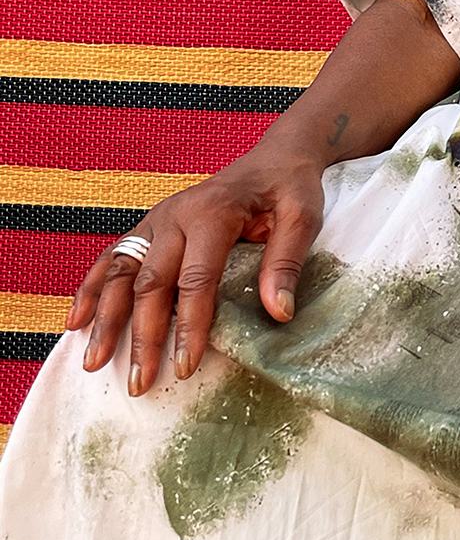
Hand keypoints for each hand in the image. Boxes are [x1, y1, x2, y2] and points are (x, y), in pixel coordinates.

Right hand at [64, 149, 325, 394]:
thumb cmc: (290, 188)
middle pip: (150, 283)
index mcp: (212, 214)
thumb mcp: (303, 217)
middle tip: (140, 383)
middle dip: (142, 336)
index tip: (185, 367)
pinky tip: (76, 322)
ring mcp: (156, 220)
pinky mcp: (149, 226)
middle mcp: (175, 216)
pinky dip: (90, 289)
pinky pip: (112, 258)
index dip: (190, 326)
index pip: (195, 280)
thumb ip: (286, 262)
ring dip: (105, 319)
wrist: (274, 157)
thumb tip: (278, 313)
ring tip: (94, 363)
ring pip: (120, 273)